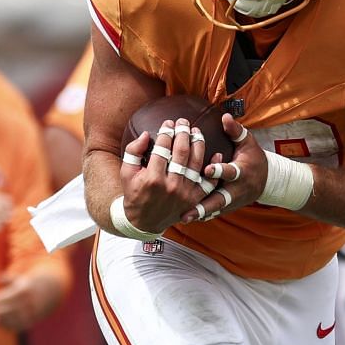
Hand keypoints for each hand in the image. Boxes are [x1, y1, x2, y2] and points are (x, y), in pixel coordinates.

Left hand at [0, 270, 63, 332]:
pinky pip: (19, 326)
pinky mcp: (32, 321)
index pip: (10, 296)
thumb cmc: (28, 285)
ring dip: (2, 320)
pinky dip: (8, 326)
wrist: (48, 294)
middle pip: (12, 308)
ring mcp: (32, 313)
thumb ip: (8, 278)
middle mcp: (30, 303)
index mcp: (26, 291)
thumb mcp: (19, 279)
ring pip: (15, 319)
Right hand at [120, 119, 214, 233]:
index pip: (162, 149)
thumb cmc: (134, 193)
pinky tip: (217, 153)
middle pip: (181, 153)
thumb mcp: (126, 173)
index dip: (166, 132)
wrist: (144, 222)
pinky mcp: (194, 200)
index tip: (168, 123)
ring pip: (196, 163)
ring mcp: (185, 193)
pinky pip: (208, 182)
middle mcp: (171, 186)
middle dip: (183, 133)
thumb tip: (145, 134)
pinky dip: (214, 168)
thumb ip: (133, 152)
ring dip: (198, 144)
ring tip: (197, 132)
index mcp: (152, 178)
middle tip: (184, 122)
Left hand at [188, 114, 262, 222]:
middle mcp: (237, 189)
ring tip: (184, 217)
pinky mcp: (227, 207)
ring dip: (200, 213)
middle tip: (189, 210)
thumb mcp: (248, 142)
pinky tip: (186, 217)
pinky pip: (213, 212)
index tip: (207, 169)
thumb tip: (225, 116)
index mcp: (242, 171)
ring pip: (215, 209)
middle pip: (220, 199)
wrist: (266, 181)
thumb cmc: (253, 158)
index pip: (230, 171)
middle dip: (204, 205)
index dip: (219, 170)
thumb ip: (236, 131)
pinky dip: (201, 215)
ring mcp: (232, 201)